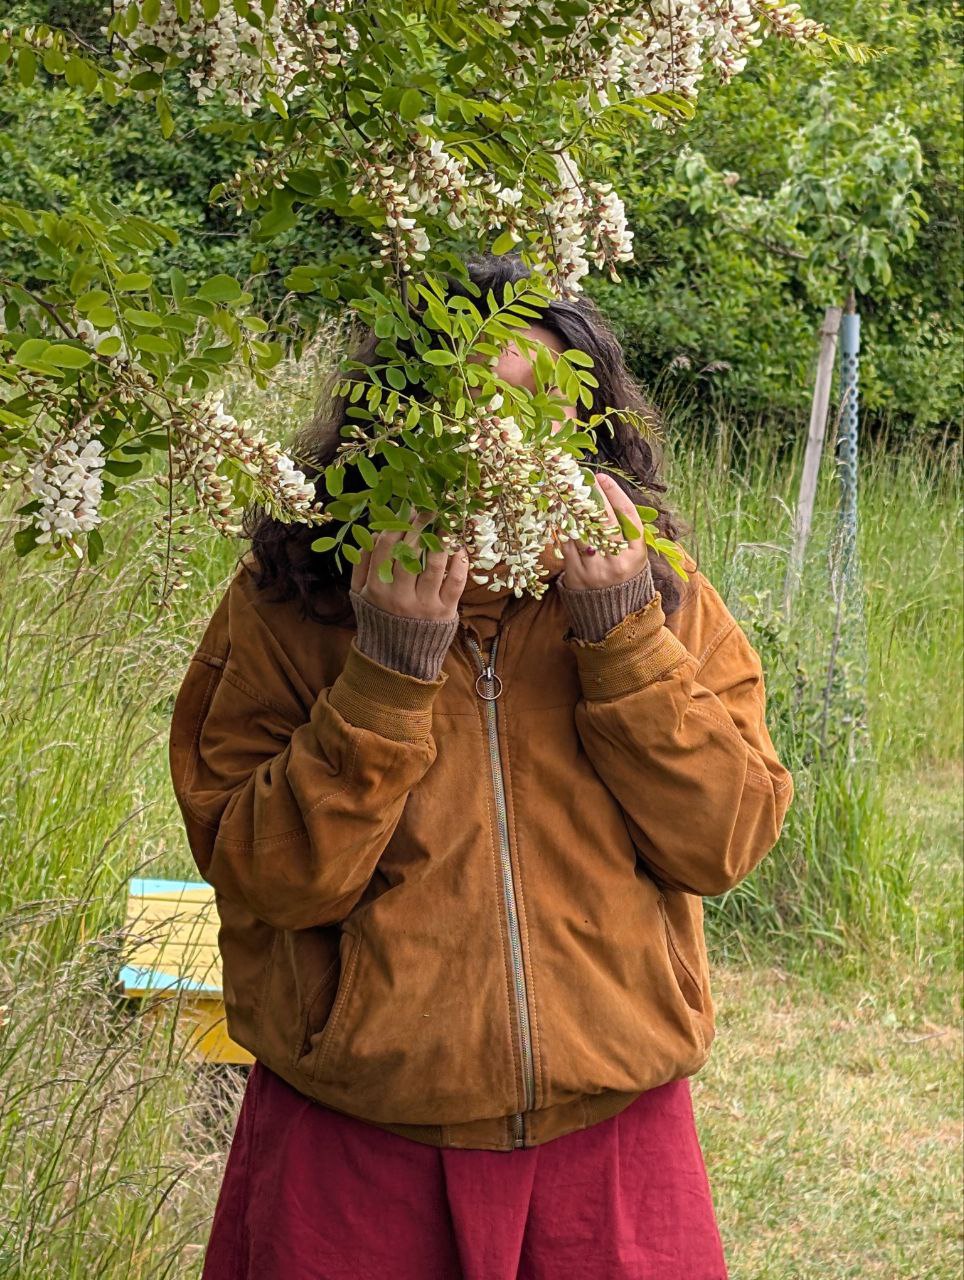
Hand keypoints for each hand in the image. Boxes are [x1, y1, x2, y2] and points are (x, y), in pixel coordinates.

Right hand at [350, 511, 469, 620]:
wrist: (397, 659)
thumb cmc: (379, 619)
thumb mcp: (360, 595)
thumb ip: (361, 565)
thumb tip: (372, 532)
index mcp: (376, 587)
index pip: (386, 547)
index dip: (397, 524)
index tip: (407, 509)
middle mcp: (399, 595)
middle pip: (410, 551)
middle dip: (420, 525)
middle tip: (430, 509)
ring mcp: (424, 604)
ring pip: (434, 564)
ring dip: (441, 540)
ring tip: (446, 525)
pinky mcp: (445, 612)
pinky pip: (455, 582)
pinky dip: (460, 563)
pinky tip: (460, 548)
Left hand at [559, 473, 648, 590]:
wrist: (615, 617)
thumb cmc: (626, 579)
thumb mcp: (635, 557)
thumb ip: (625, 533)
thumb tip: (607, 496)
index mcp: (636, 555)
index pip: (627, 517)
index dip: (615, 494)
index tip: (603, 477)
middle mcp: (617, 563)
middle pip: (604, 521)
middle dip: (592, 495)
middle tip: (581, 477)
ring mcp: (595, 571)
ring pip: (581, 532)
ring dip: (572, 508)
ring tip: (566, 490)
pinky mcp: (576, 577)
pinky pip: (566, 546)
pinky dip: (563, 528)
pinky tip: (559, 513)